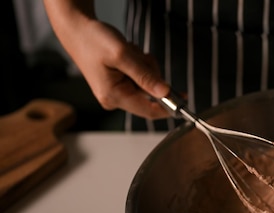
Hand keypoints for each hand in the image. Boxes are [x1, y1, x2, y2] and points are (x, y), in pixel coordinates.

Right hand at [53, 18, 169, 117]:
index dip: (169, 106)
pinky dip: (139, 65)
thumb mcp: (123, 56)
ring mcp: (115, 93)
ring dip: (144, 67)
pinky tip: (127, 55)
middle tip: (139, 57)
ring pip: (146, 84)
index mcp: (114, 96)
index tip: (184, 97)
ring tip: (129, 54)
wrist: (77, 29)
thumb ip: (145, 76)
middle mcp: (114, 99)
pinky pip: (139, 78)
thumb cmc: (93, 40)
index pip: (149, 111)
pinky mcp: (117, 85)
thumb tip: (165, 93)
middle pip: (149, 95)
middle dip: (151, 74)